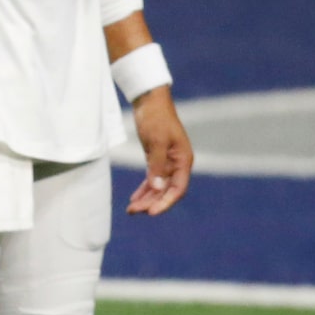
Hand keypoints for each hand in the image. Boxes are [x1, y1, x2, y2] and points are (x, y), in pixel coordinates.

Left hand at [125, 86, 192, 215]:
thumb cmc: (156, 118)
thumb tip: (157, 187)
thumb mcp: (157, 141)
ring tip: (131, 210)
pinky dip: (144, 189)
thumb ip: (157, 165)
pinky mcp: (156, 159)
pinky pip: (152, 179)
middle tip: (134, 211)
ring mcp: (167, 162)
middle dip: (151, 203)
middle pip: (167, 191)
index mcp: (183, 160)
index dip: (165, 202)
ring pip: (158, 187)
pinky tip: (134, 198)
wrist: (149, 101)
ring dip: (146, 199)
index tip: (151, 212)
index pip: (178, 188)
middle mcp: (177, 164)